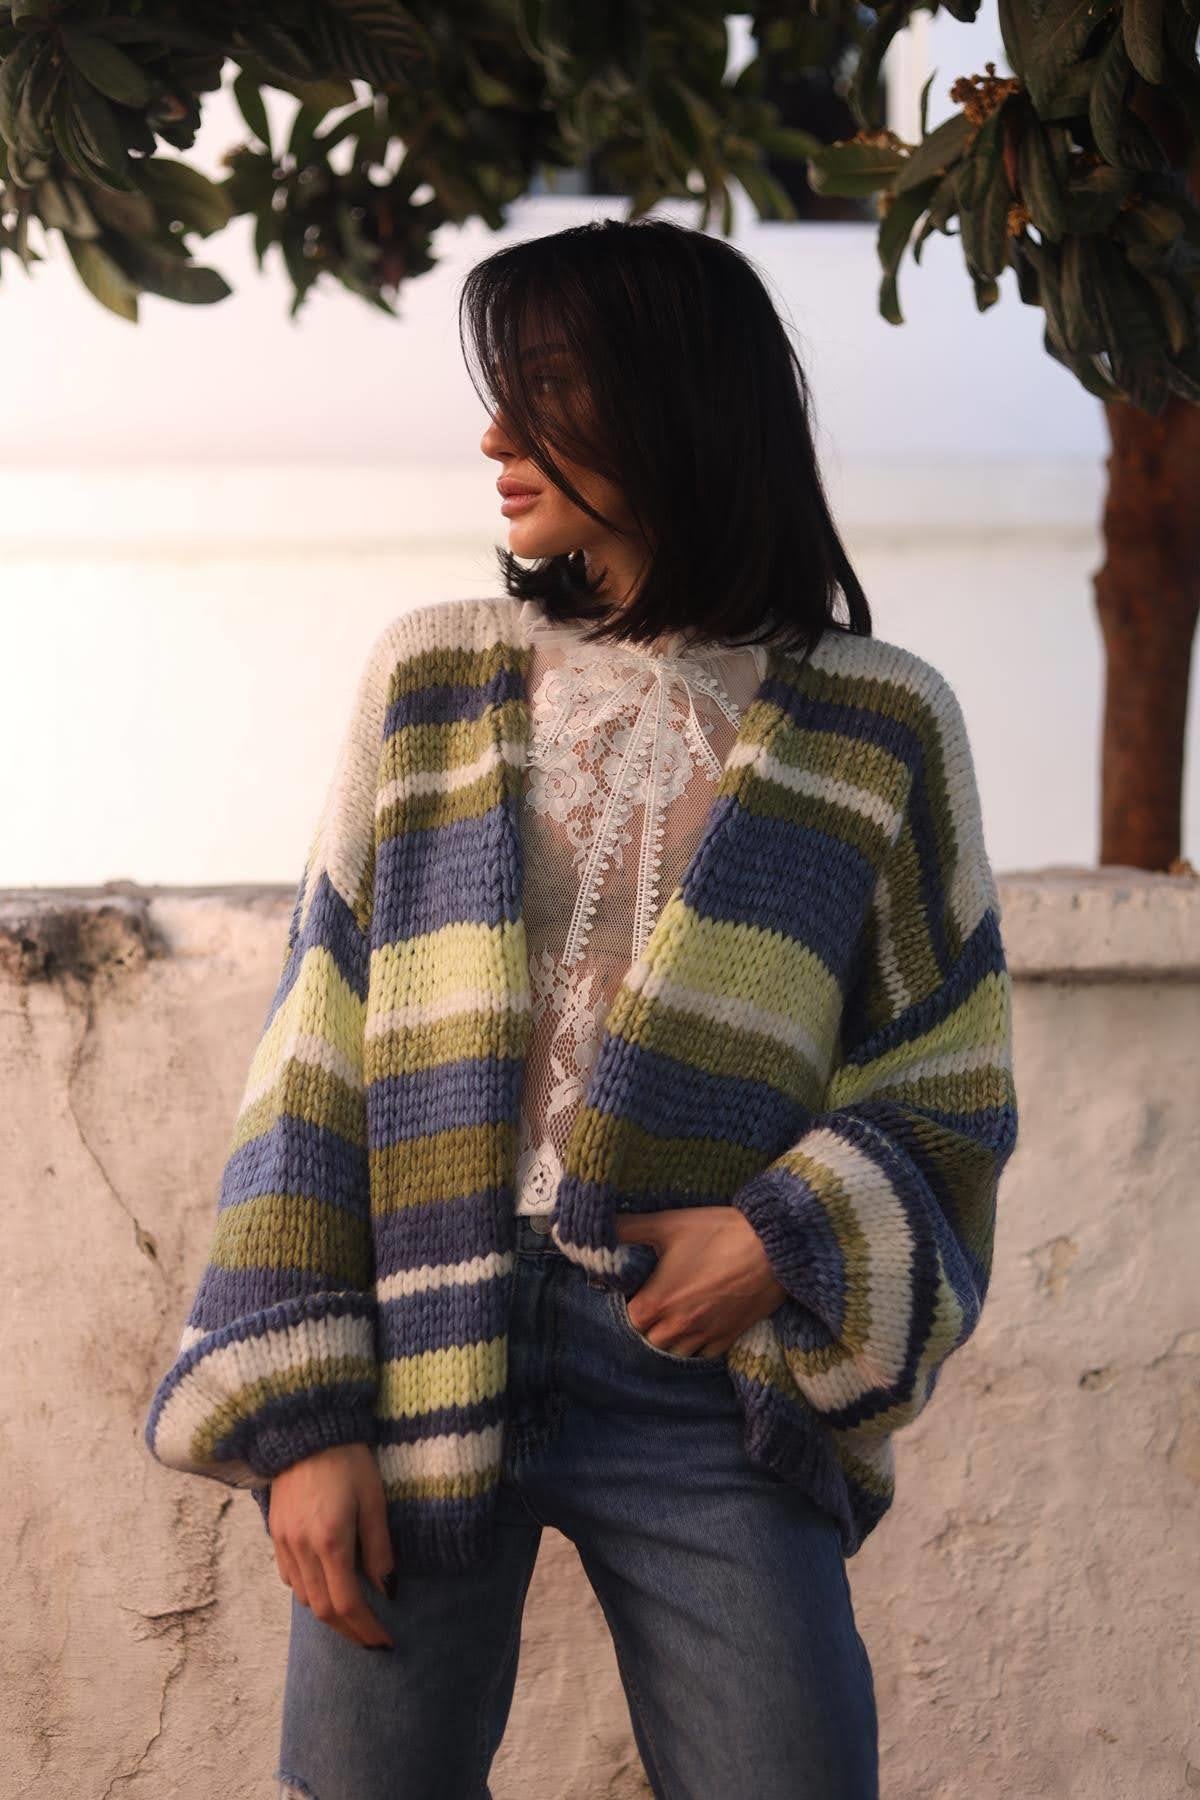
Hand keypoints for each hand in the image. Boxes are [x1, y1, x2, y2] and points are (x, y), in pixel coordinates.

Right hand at [268, 1442, 395, 1648]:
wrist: (305, 1429)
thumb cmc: (348, 1459)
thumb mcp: (374, 1500)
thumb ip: (380, 1548)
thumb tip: (389, 1590)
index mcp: (331, 1540)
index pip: (347, 1604)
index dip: (367, 1629)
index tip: (386, 1641)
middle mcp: (302, 1548)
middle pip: (323, 1609)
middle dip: (349, 1631)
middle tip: (372, 1639)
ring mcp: (284, 1542)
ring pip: (304, 1598)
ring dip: (329, 1614)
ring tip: (354, 1617)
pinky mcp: (275, 1533)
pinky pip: (290, 1578)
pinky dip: (309, 1592)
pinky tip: (326, 1586)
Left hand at [613, 1206, 789, 1358]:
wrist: (772, 1247)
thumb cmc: (717, 1232)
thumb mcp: (667, 1224)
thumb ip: (628, 1228)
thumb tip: (598, 1226)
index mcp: (658, 1302)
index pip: (629, 1320)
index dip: (629, 1306)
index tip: (636, 1290)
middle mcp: (678, 1326)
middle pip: (649, 1341)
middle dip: (647, 1325)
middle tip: (655, 1303)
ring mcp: (705, 1336)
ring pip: (675, 1353)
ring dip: (669, 1340)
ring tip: (673, 1317)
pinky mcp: (729, 1338)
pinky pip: (704, 1356)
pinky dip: (696, 1346)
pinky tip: (697, 1327)